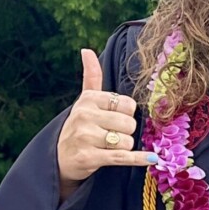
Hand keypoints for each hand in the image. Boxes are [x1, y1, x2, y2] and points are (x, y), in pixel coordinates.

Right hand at [57, 49, 156, 196]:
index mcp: (89, 99)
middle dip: (125, 132)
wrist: (57, 159)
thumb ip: (91, 75)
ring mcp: (85, 137)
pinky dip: (137, 159)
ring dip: (123, 147)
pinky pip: (121, 157)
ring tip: (107, 147)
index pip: (128, 104)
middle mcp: (84, 116)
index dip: (127, 113)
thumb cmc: (80, 124)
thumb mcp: (85, 99)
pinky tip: (150, 159)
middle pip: (129, 123)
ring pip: (126, 141)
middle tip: (110, 135)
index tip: (114, 117)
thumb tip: (86, 50)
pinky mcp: (88, 158)